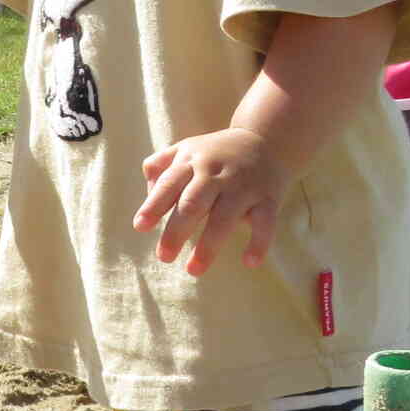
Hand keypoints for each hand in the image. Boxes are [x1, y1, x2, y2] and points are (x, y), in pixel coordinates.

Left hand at [135, 127, 287, 273]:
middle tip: (164, 257)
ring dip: (209, 246)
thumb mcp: (185, 150)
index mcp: (191, 161)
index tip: (140, 227)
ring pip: (224, 218)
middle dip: (176, 231)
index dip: (153, 206)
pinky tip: (249, 262)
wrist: (268, 140)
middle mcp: (215, 173)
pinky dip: (259, 242)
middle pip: (193, 204)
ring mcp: (243, 186)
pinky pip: (265, 223)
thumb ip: (159, 168)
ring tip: (193, 270)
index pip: (168, 184)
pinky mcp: (268, 198)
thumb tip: (148, 197)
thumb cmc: (216, 154)